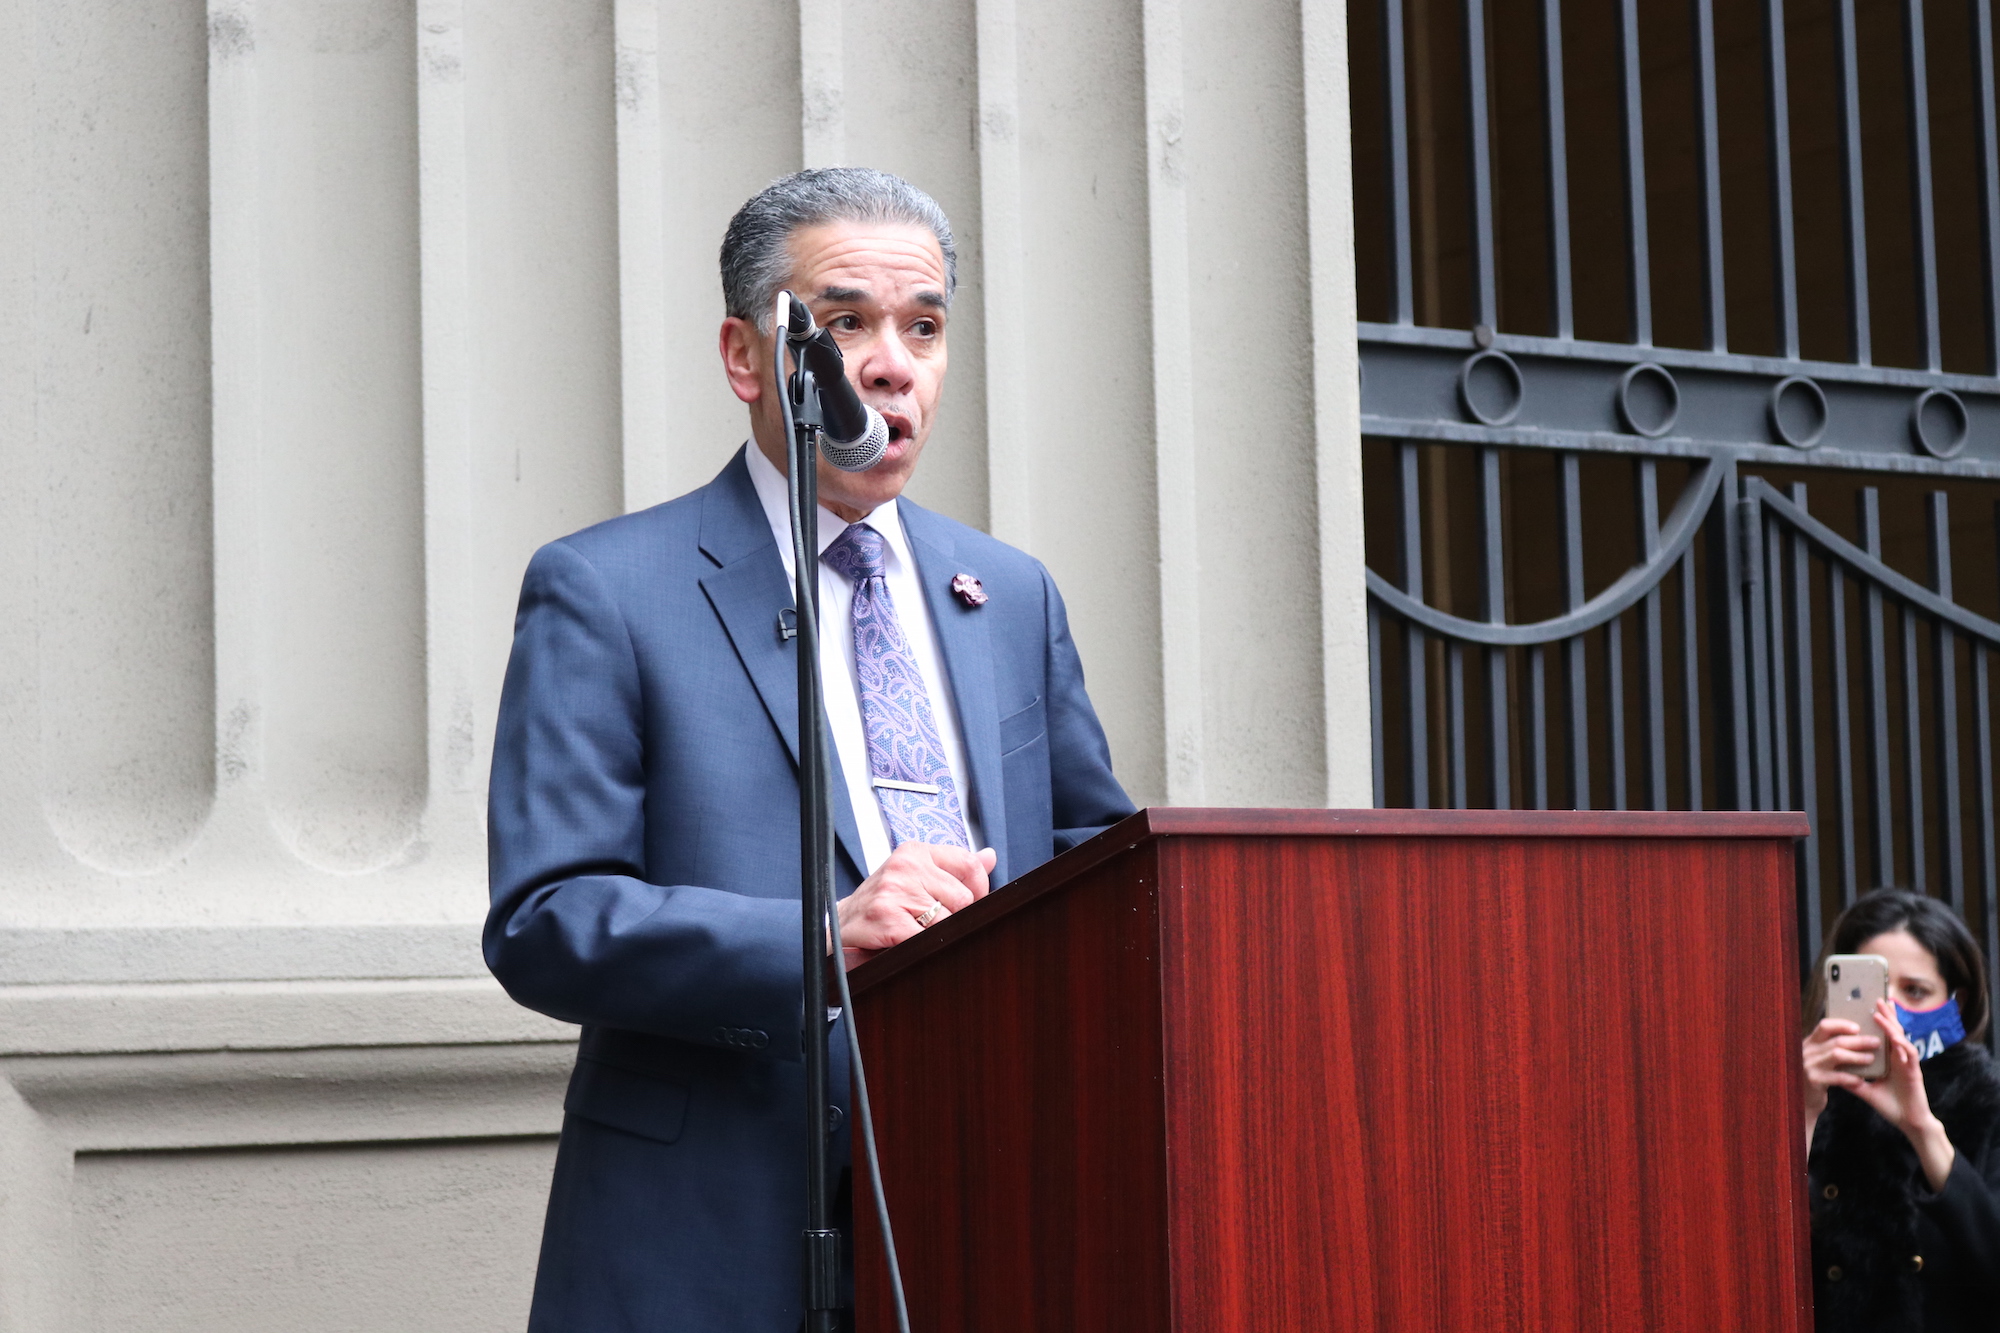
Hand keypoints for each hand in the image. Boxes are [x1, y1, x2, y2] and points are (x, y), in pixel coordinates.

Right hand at [834, 843, 997, 968]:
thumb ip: (954, 867)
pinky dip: (924, 946)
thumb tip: (990, 857)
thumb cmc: (883, 900)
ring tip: (918, 930)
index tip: (972, 902)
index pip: (969, 864)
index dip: (979, 888)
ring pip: (948, 920)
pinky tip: (909, 941)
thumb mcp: (916, 874)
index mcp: (915, 852)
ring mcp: (895, 890)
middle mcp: (906, 865)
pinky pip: (927, 938)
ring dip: (938, 933)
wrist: (840, 922)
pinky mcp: (888, 917)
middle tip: (934, 922)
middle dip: (956, 917)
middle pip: (963, 898)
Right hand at [1802, 1016, 1880, 1115]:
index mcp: (1810, 1042)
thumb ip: (1830, 1047)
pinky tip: (1862, 1080)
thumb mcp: (1818, 1058)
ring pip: (1837, 1055)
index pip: (1824, 1026)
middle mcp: (1807, 1051)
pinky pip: (1838, 1077)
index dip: (1842, 1025)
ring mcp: (1809, 1066)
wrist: (1801, 1099)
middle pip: (1836, 1041)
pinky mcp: (1814, 1081)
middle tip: (1876, 1042)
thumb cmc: (1817, 1076)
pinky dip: (1852, 1077)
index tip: (1858, 1028)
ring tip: (1871, 1059)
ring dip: (1857, 1056)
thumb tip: (1859, 1036)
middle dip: (1859, 1041)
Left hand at [1846, 999, 1956, 1190]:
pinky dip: (1901, 1043)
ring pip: (1900, 1038)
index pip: (1883, 1036)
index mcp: (1889, 1060)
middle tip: (1877, 998)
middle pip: (1893, 1032)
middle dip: (1886, 1015)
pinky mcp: (1914, 1071)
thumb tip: (1833, 1073)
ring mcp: (1907, 1063)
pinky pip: (1908, 1054)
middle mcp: (1899, 1058)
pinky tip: (1893, 1036)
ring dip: (1891, 1024)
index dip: (1879, 1022)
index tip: (1868, 1008)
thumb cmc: (1891, 1105)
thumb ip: (1853, 1080)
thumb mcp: (1866, 1090)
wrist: (1908, 1122)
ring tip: (1881, 1012)